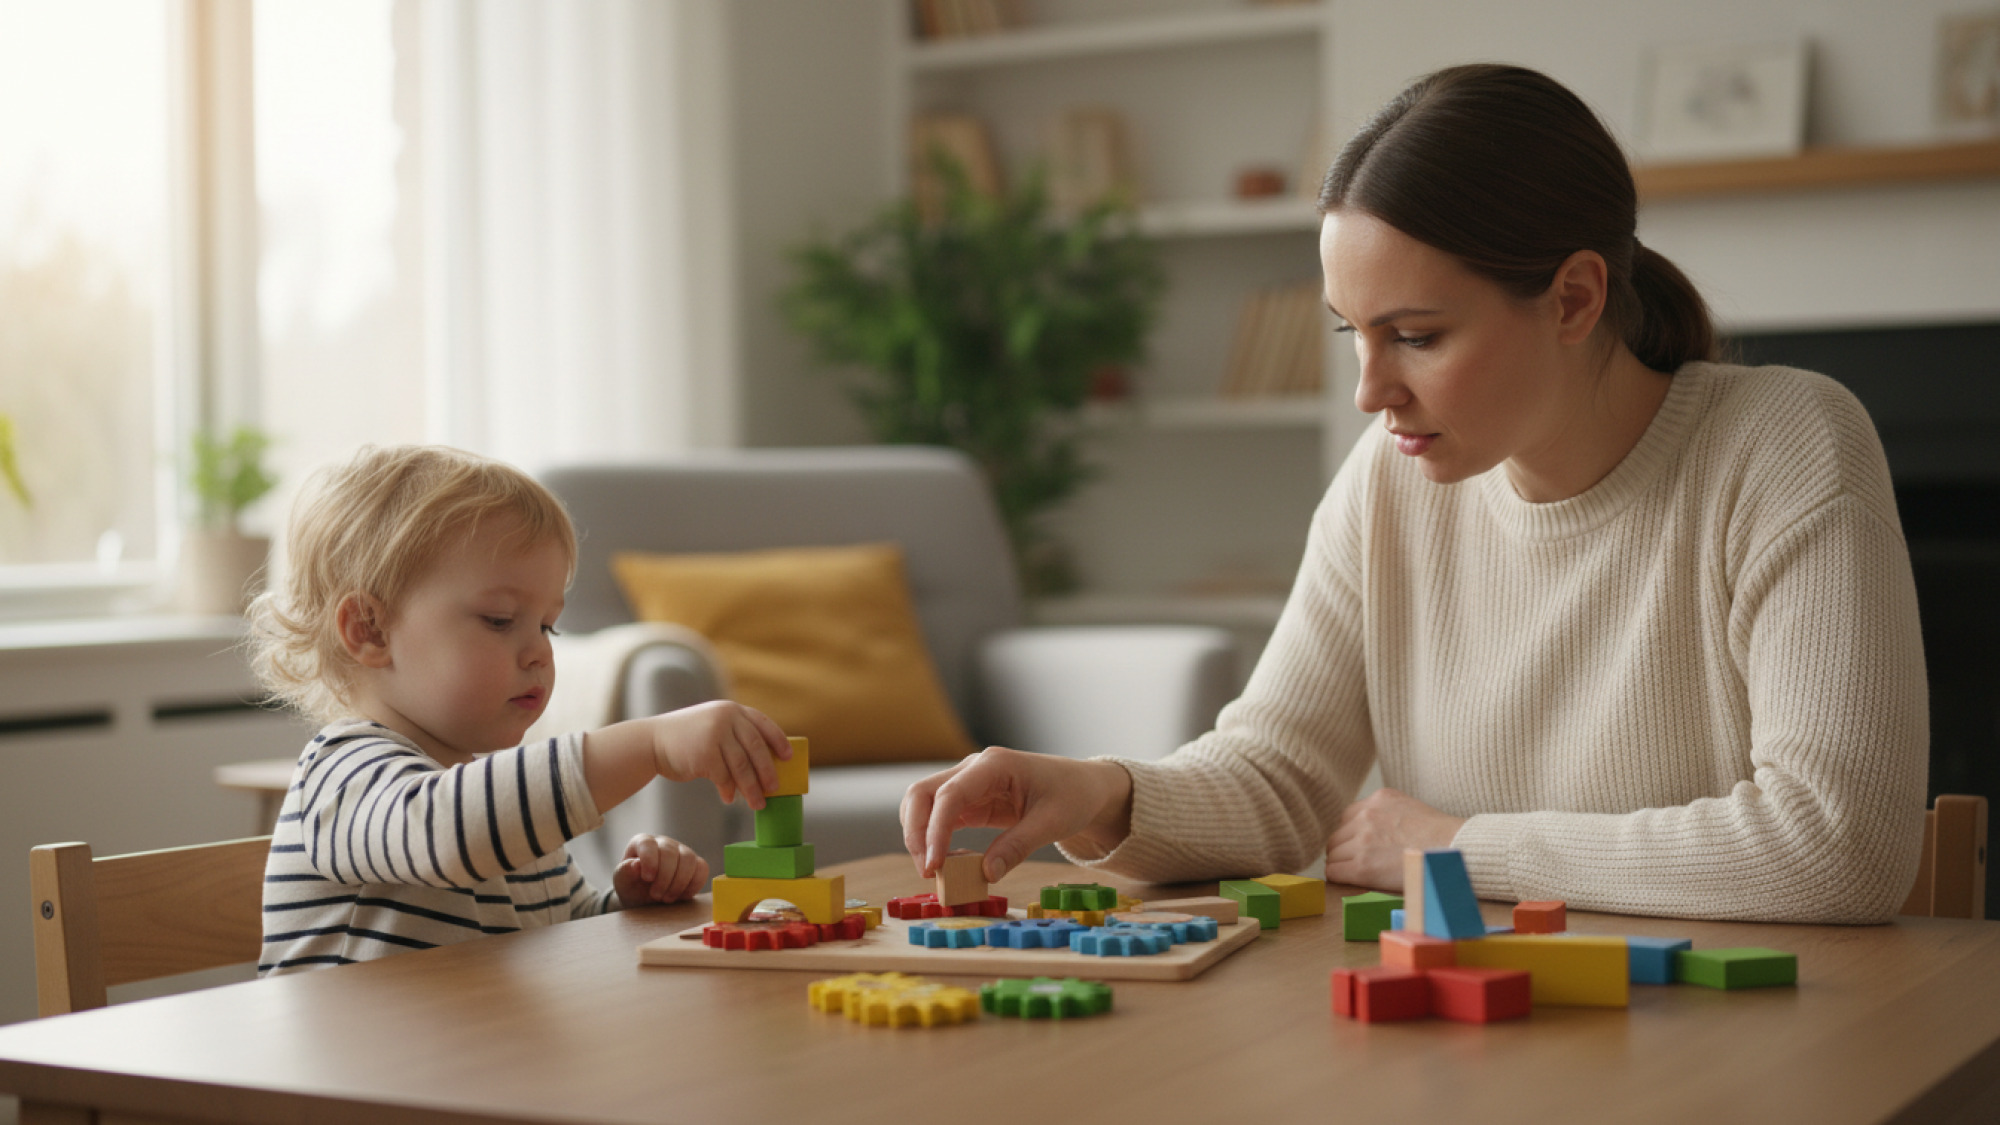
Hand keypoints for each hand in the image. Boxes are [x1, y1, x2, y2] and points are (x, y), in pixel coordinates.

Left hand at [613, 833, 708, 906]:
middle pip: (670, 853)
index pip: (648, 844)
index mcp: (643, 842)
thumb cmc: (631, 886)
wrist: (644, 897)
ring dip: (679, 883)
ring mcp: (682, 852)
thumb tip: (636, 864)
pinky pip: (702, 869)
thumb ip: (625, 872)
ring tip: (667, 898)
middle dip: (664, 878)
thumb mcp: (622, 882)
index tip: (647, 879)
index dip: (649, 860)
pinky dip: (694, 885)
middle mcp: (664, 843)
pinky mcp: (695, 864)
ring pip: (689, 860)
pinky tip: (682, 896)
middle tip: (656, 896)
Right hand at [648, 701, 790, 809]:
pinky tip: (730, 799)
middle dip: (767, 771)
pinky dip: (729, 790)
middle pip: (756, 748)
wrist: (651, 742)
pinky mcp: (704, 754)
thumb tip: (764, 766)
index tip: (788, 757)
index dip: (778, 740)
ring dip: (752, 788)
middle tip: (775, 789)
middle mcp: (725, 718)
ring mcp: (715, 735)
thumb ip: (735, 736)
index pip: (763, 724)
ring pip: (742, 766)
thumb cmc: (687, 739)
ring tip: (758, 804)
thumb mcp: (712, 726)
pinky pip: (724, 777)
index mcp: (731, 710)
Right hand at [900, 746, 1131, 882]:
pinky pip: (941, 817)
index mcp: (994, 765)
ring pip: (924, 805)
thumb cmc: (1072, 796)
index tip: (934, 865)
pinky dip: (936, 839)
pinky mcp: (970, 801)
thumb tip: (986, 874)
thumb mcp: (1051, 822)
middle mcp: (973, 769)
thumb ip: (1017, 846)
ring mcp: (969, 783)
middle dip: (916, 832)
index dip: (935, 830)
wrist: (1084, 787)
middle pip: (922, 794)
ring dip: (920, 837)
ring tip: (934, 872)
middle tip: (927, 871)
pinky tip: (947, 863)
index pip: (949, 794)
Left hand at [1325, 787, 1466, 889]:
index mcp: (1380, 799)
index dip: (1353, 835)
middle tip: (1357, 864)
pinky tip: (1351, 882)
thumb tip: (1374, 833)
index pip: (1348, 817)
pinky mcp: (1361, 866)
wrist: (1456, 854)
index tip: (1361, 847)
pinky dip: (1339, 878)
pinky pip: (1333, 872)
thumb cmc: (1443, 839)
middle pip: (1337, 836)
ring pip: (1333, 854)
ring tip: (1358, 875)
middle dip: (1345, 850)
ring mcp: (1362, 840)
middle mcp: (1367, 815)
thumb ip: (1387, 815)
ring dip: (1343, 864)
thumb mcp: (1411, 810)